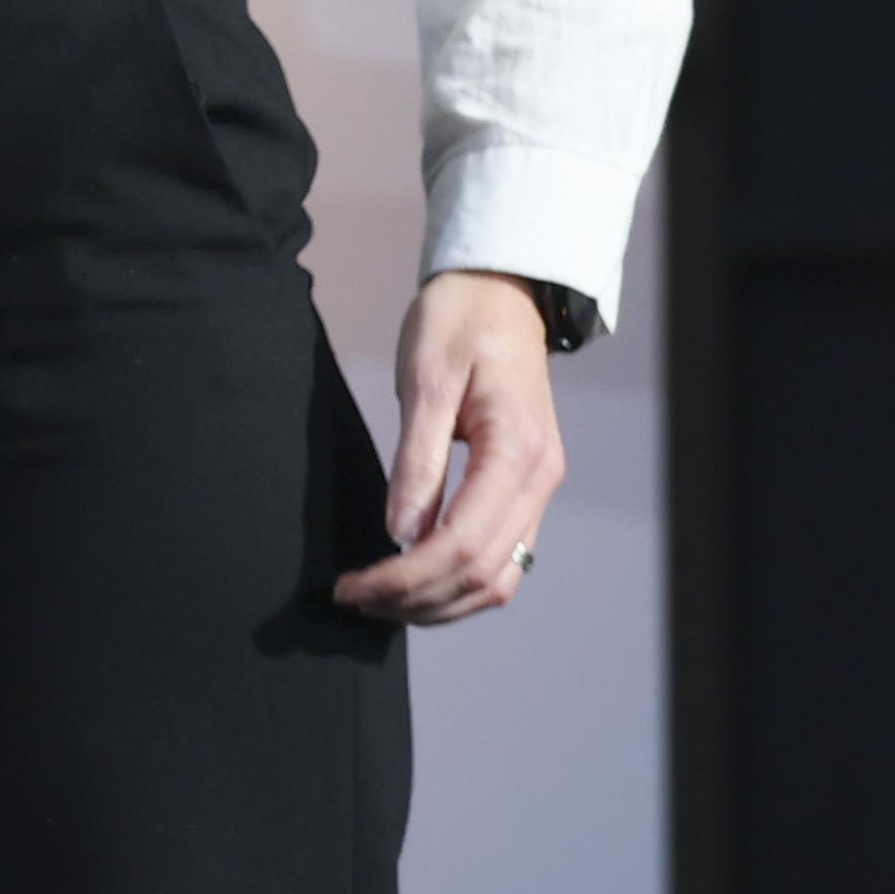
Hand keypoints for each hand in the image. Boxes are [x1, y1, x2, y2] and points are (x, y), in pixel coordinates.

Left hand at [336, 269, 569, 621]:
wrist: (499, 291)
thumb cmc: (459, 322)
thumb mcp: (425, 380)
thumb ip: (416, 459)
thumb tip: (400, 531)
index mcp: (517, 453)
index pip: (460, 545)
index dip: (404, 576)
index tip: (354, 585)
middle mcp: (540, 480)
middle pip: (483, 574)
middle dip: (416, 598)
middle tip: (355, 600)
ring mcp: (539, 488)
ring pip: (500, 578)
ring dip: (440, 601)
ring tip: (379, 600)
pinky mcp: (526, 488)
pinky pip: (502, 556)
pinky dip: (460, 581)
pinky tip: (416, 581)